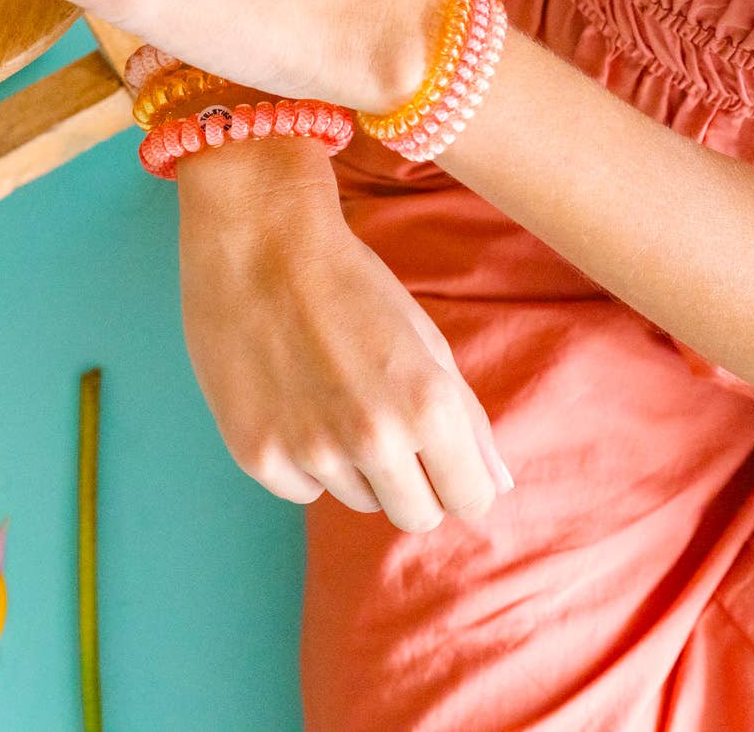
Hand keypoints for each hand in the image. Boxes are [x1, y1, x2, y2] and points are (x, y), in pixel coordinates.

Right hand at [176, 138, 512, 530]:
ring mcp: (310, 450)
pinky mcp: (257, 454)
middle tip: (384, 428)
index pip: (470, 499)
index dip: (459, 478)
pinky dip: (301, 458)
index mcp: (428, 405)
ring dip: (353, 465)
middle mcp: (373, 438)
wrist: (256, 237)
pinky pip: (301, 489)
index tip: (441, 458)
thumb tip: (498, 488)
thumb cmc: (348, 281)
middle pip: (416, 516)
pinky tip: (289, 399)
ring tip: (328, 395)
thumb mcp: (424, 340)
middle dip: (412, 484)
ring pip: (356, 499)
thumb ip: (467, 420)